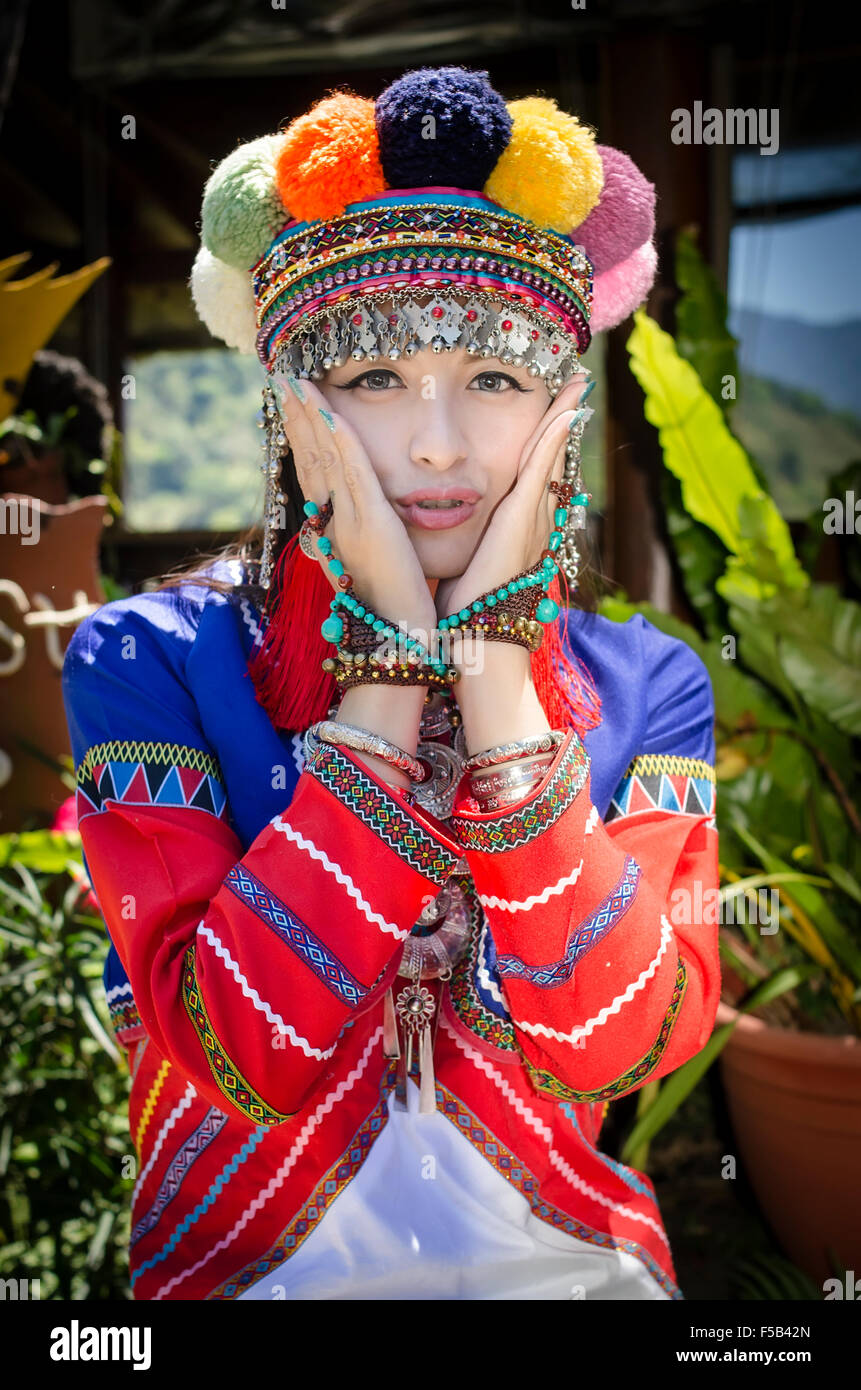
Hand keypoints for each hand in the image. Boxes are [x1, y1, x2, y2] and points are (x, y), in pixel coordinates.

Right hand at [272, 372, 437, 635]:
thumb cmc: (395, 605)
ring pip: (323, 459)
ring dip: (308, 416)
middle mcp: (333, 521)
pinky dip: (339, 441)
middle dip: (296, 415)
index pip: (313, 471)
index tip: (294, 401)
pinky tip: (329, 413)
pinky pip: (351, 474)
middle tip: (284, 376)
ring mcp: (348, 521)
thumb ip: (364, 536)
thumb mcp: (374, 562)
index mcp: (334, 528)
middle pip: (309, 457)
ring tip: (295, 380)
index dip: (301, 434)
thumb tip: (355, 521)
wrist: (402, 637)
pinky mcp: (370, 525)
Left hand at [433, 375, 591, 622]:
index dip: (545, 439)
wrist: (478, 636)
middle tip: (576, 382)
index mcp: (519, 527)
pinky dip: (553, 439)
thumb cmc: (465, 609)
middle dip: (563, 419)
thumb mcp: (466, 564)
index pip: (534, 472)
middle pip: (551, 458)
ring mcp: (532, 519)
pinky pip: (540, 470)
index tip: (554, 409)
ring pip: (551, 457)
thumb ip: (466, 544)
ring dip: (564, 418)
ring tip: (576, 384)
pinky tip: (564, 412)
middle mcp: (533, 520)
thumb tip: (445, 534)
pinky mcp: (521, 519)